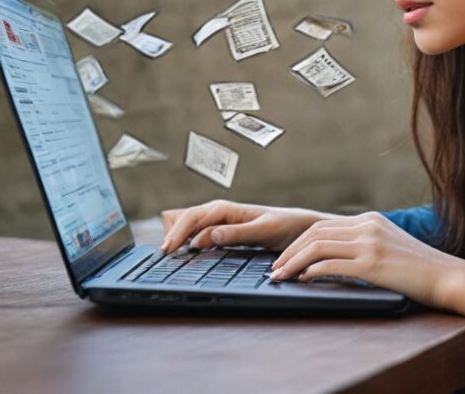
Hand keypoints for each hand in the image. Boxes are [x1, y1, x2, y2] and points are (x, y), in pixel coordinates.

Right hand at [160, 200, 338, 253]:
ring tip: (170, 253)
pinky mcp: (224, 232)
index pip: (194, 217)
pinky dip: (188, 240)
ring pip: (190, 224)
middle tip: (164, 255)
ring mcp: (221, 222)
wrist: (300, 227)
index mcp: (228, 209)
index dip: (179, 232)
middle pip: (187, 218)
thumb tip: (208, 235)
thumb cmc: (284, 225)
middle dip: (173, 234)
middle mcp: (221, 212)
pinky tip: (185, 253)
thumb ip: (237, 233)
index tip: (169, 249)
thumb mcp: (263, 230)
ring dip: (179, 235)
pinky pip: (199, 233)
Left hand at [270, 212, 459, 309]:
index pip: (323, 226)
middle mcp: (368, 226)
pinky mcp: (372, 263)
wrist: (447, 276)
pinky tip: (302, 280)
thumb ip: (365, 243)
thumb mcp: (390, 245)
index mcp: (370, 219)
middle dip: (289, 251)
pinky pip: (331, 264)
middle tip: (274, 268)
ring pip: (318, 246)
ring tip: (281, 275)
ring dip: (293, 262)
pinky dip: (311, 271)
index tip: (285, 257)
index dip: (299, 242)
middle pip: (315, 233)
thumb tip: (334, 256)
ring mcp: (370, 243)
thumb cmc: (420, 268)